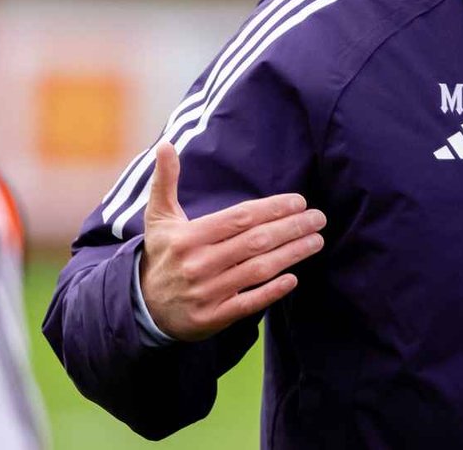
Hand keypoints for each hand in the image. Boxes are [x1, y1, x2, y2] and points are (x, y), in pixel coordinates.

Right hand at [139, 141, 325, 340]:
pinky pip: (249, 303)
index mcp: (188, 237)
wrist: (144, 307)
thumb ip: (165, 181)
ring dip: (292, 254)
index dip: (272, 208)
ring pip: (258, 270)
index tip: (299, 201)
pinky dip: (272, 291)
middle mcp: (198, 264)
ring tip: (316, 241)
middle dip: (292, 228)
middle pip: (255, 242)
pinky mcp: (213, 318)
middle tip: (318, 218)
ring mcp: (207, 293)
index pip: (239, 218)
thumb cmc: (162, 254)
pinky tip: (293, 278)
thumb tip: (165, 144)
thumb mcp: (158, 217)